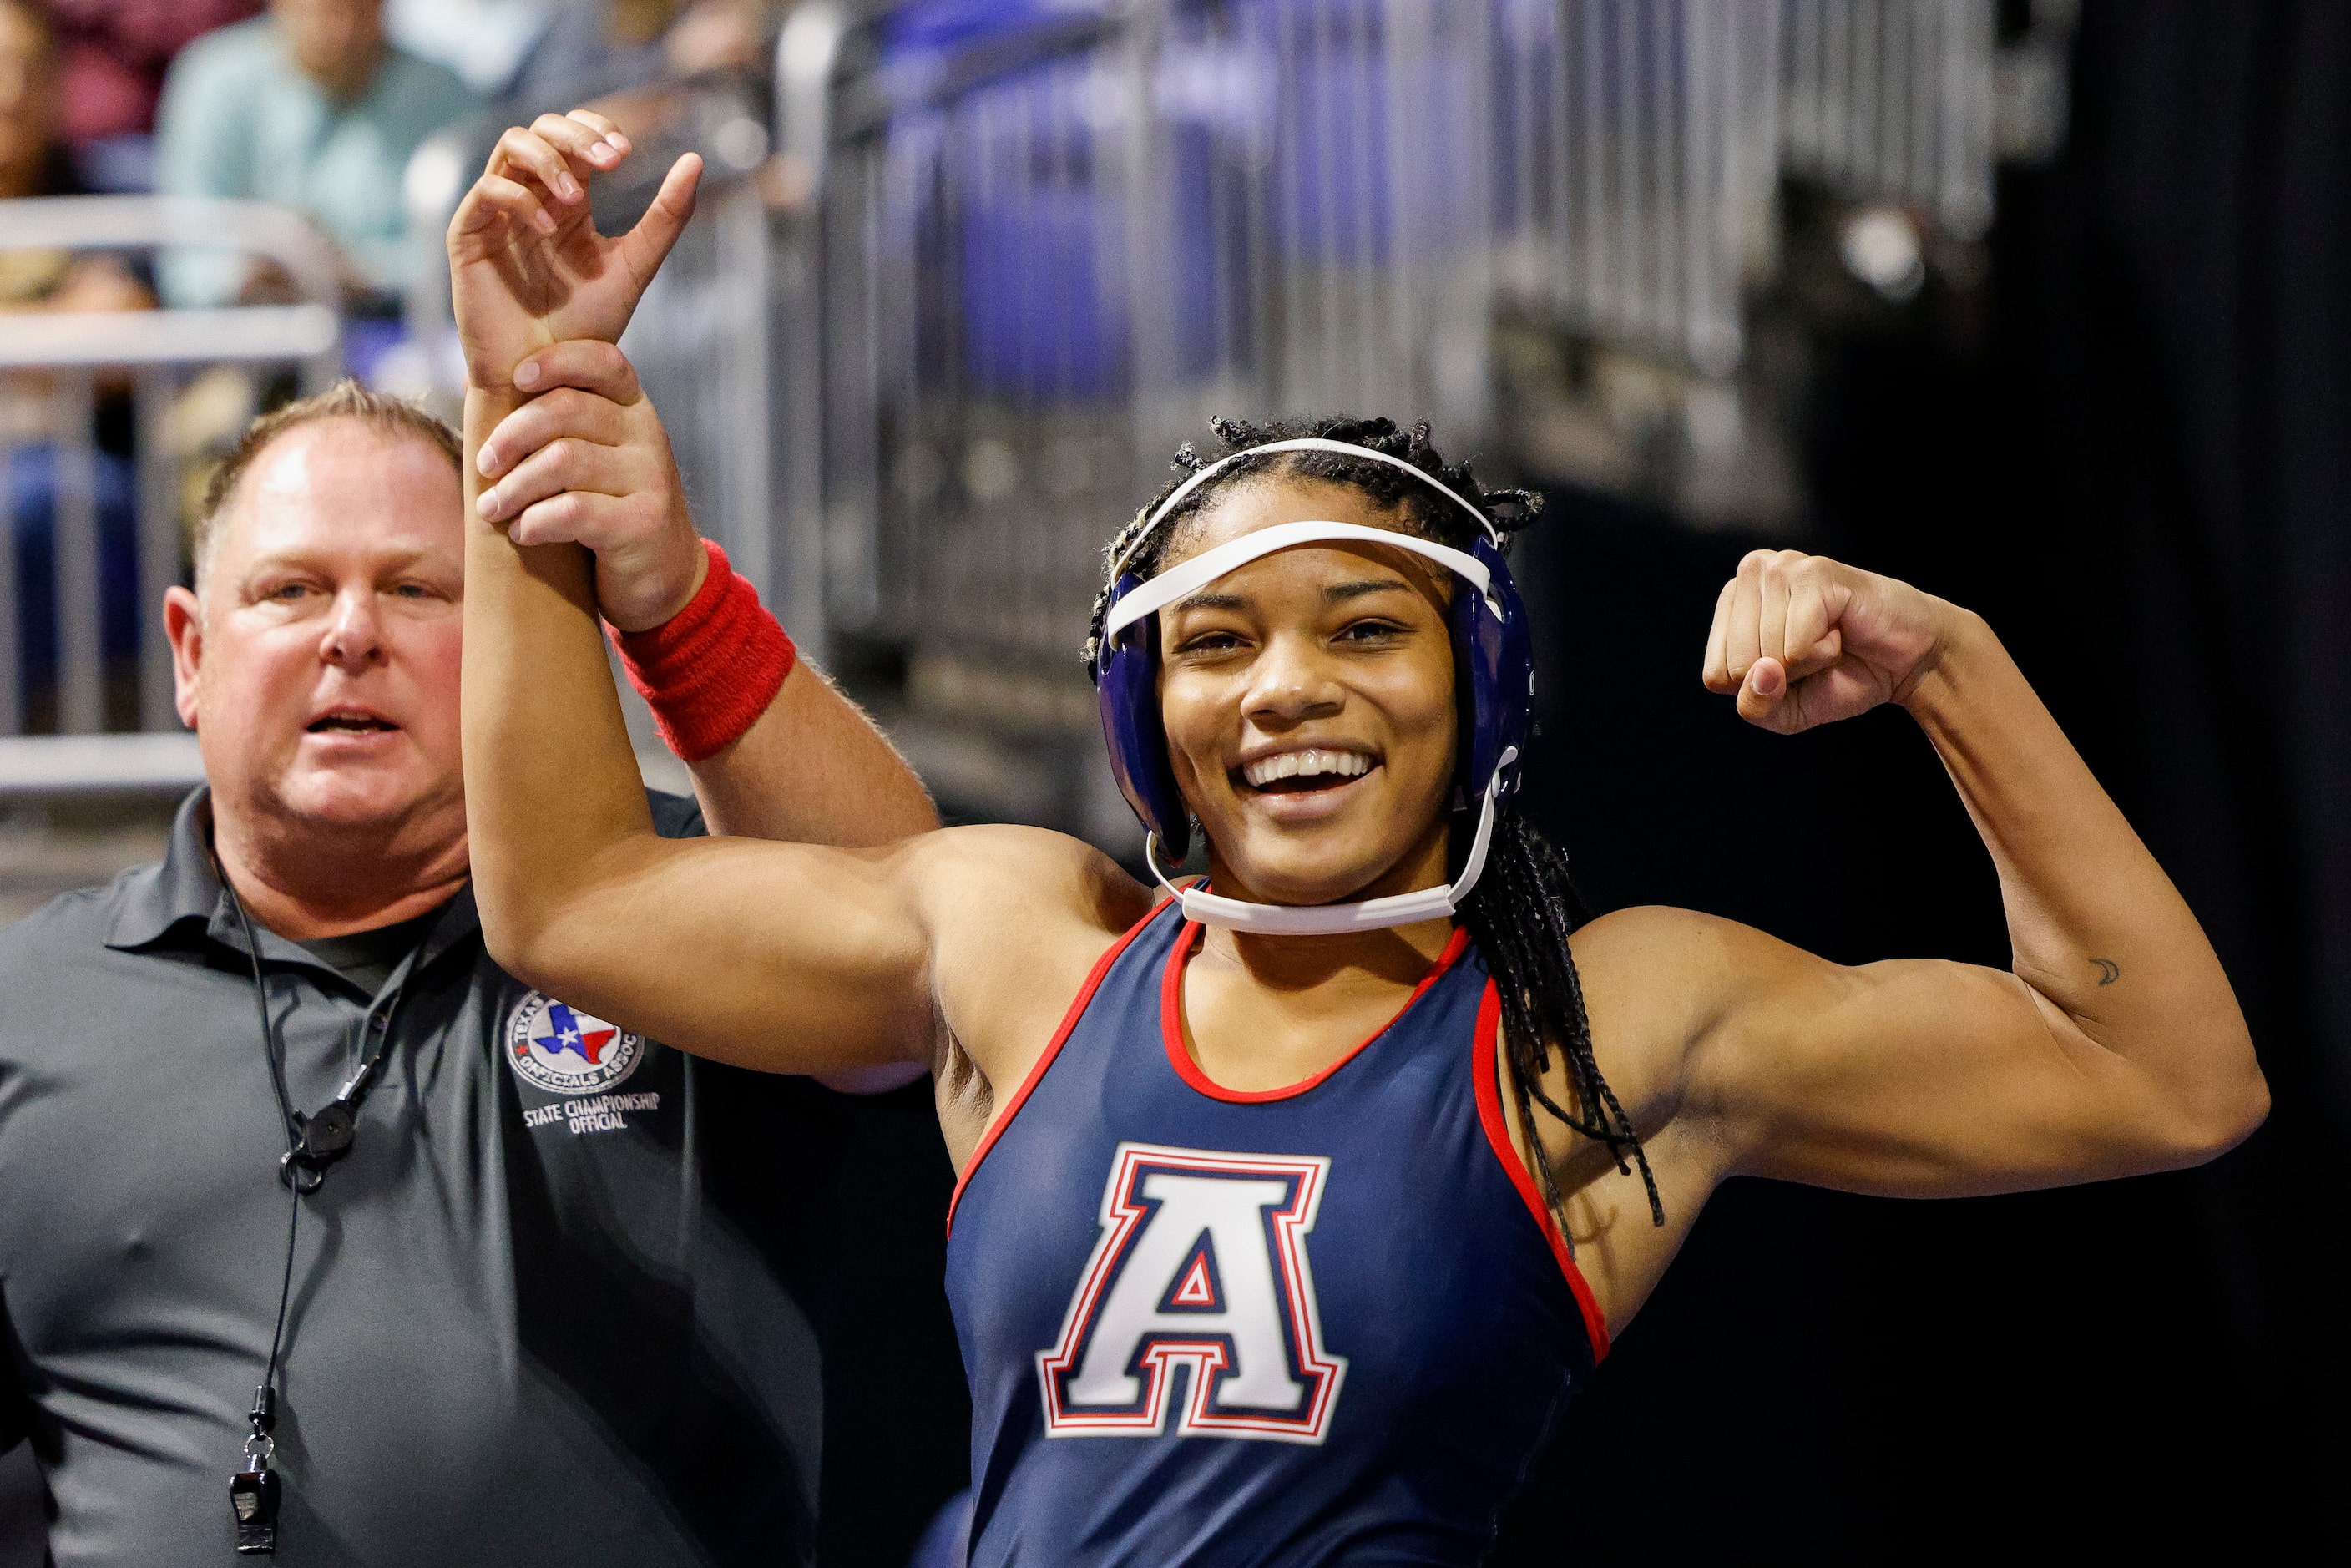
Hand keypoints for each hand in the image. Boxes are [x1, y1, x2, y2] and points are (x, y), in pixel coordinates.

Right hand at [446, 109, 702, 390]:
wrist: (549, 375)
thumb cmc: (588, 327)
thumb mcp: (636, 266)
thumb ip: (666, 217)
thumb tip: (696, 159)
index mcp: (569, 198)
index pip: (574, 135)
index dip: (596, 129)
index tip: (626, 153)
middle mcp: (532, 197)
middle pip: (542, 128)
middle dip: (575, 135)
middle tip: (611, 160)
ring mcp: (499, 213)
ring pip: (511, 146)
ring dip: (548, 160)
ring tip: (579, 197)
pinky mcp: (471, 236)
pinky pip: (487, 191)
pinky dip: (520, 198)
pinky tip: (549, 227)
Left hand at [471, 340, 708, 630]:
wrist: (662, 579)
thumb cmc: (608, 510)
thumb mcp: (593, 456)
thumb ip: (553, 419)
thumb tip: (474, 377)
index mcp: (633, 410)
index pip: (602, 361)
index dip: (556, 361)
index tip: (517, 379)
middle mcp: (648, 436)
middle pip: (566, 409)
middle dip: (511, 436)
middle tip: (485, 466)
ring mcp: (651, 479)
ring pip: (563, 460)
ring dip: (514, 487)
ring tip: (492, 509)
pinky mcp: (643, 523)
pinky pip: (573, 511)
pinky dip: (535, 522)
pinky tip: (523, 532)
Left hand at [1701, 550, 1955, 733]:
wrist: (1909, 661)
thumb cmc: (1843, 677)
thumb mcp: (1786, 711)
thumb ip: (1756, 706)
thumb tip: (1760, 671)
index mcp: (1732, 603)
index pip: (1716, 676)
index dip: (1761, 689)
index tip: (1793, 667)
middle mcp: (1750, 574)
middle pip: (1737, 665)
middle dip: (1784, 675)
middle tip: (1816, 651)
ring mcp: (1781, 567)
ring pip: (1767, 653)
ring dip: (1809, 661)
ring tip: (1831, 637)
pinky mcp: (1814, 573)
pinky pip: (1796, 644)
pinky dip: (1825, 651)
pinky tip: (1842, 629)